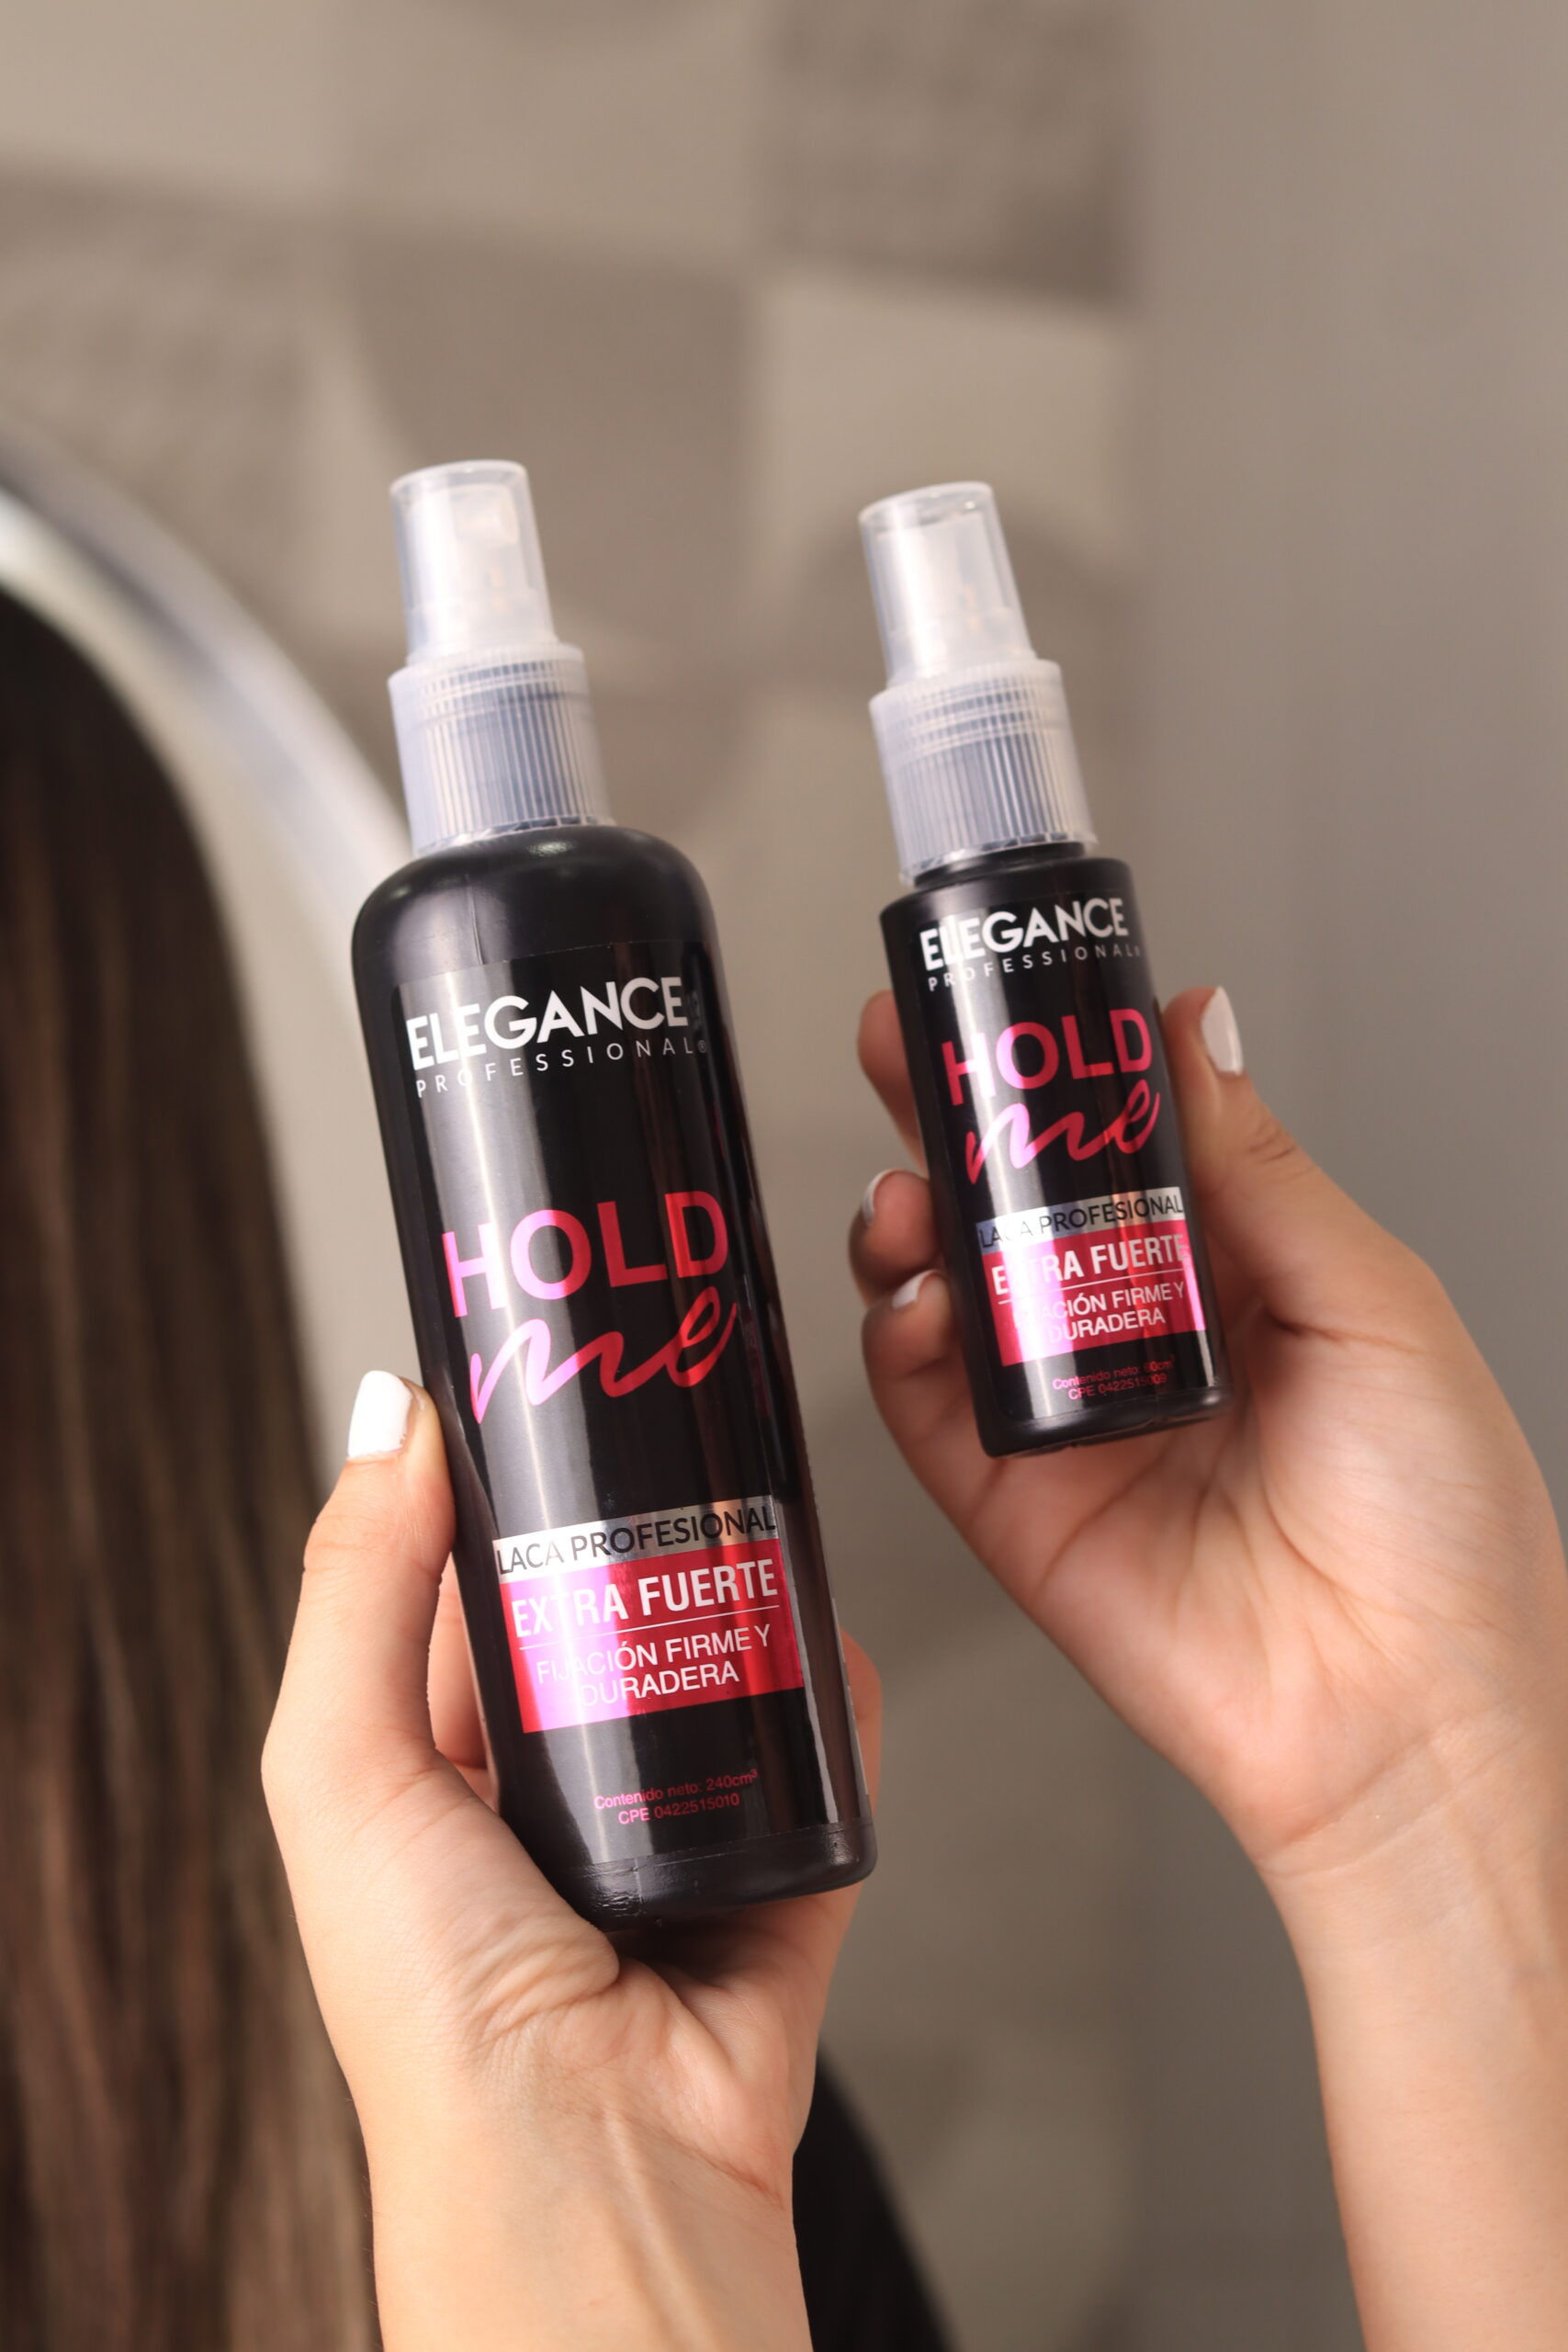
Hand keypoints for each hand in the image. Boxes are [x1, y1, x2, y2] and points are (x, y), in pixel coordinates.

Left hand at [263, 1377, 878, 2351]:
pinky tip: (834, 1631)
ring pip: (722, 1668)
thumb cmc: (436, 2009)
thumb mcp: (338, 1767)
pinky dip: (836, 1697)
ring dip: (744, 1594)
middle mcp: (554, 1793)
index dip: (506, 1488)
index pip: (471, 1589)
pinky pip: (821, 1757)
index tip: (554, 1388)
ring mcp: (674, 1831)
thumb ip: (356, 1587)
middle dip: (640, 1524)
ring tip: (760, 1509)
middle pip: (609, 1610)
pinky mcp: (780, 1871)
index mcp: (437, 1767)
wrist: (593, 2168)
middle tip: (676, 1429)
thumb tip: (391, 1415)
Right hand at [853, 984, 1567, 2351]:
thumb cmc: (1442, 1527)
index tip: (1003, 1000)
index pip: (1115, 1143)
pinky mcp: (1008, 1503)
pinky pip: (924, 1408)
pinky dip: (898, 1342)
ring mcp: (1064, 1418)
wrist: (1404, 1717)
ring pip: (951, 1292)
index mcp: (1239, 1274)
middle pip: (1012, 1203)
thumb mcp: (1376, 1301)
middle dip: (946, 1119)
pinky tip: (914, 1298)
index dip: (1050, 1070)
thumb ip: (1260, 1169)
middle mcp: (1138, 1336)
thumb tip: (1192, 1029)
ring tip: (907, 1192)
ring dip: (909, 1222)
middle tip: (893, 1047)